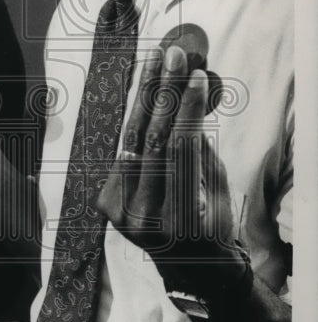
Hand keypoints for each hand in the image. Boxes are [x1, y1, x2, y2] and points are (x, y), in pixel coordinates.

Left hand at [97, 45, 249, 302]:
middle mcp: (141, 215)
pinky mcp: (107, 202)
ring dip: (145, 97)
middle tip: (172, 54)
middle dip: (163, 92)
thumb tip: (194, 95)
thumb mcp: (215, 189)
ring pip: (132, 142)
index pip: (179, 149)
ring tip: (154, 61)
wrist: (188, 267)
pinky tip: (146, 89)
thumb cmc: (211, 223)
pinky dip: (136, 121)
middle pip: (150, 140)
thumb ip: (201, 147)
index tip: (198, 74)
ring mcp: (118, 210)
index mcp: (176, 216)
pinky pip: (124, 153)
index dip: (188, 109)